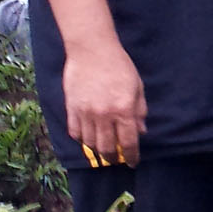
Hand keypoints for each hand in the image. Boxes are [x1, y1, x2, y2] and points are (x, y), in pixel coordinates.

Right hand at [65, 39, 146, 167]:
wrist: (92, 49)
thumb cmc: (119, 65)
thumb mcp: (137, 87)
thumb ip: (140, 111)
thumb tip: (141, 131)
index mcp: (124, 110)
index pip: (128, 142)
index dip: (132, 156)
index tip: (133, 162)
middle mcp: (104, 115)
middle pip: (107, 148)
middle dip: (113, 158)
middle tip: (117, 159)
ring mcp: (85, 113)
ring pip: (90, 143)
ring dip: (97, 151)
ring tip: (103, 150)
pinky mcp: (71, 108)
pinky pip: (75, 132)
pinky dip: (82, 139)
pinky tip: (88, 138)